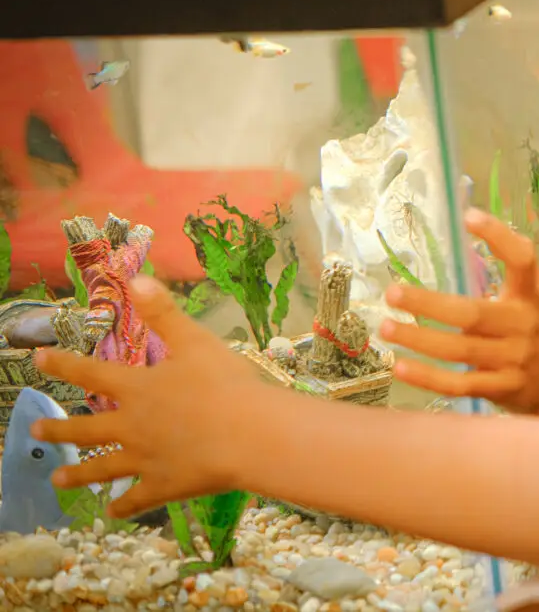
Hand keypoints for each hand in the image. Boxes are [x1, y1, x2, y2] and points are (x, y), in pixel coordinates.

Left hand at [31, 275, 259, 517]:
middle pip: (86, 429)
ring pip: (102, 468)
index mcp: (138, 388)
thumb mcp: (196, 341)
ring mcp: (144, 460)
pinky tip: (112, 512)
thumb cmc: (226, 384)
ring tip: (56, 479)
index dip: (64, 364)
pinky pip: (136, 499)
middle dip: (59, 429)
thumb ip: (164, 313)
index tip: (38, 359)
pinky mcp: (163, 486)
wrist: (249, 434)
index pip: (91, 373)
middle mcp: (131, 426)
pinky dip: (122, 506)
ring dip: (77, 474)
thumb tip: (136, 279)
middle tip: (36, 430)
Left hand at [380, 208, 538, 416]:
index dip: (499, 237)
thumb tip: (464, 226)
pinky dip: (428, 377)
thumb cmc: (536, 330)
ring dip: (419, 339)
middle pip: (473, 314)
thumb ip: (507, 271)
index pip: (523, 260)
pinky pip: (459, 384)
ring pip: (460, 350)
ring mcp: (514, 360)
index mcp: (531, 295)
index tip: (468, 217)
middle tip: (393, 293)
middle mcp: (524, 325)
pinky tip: (400, 366)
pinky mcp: (501, 388)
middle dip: (429, 303)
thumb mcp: (532, 296)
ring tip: (387, 327)